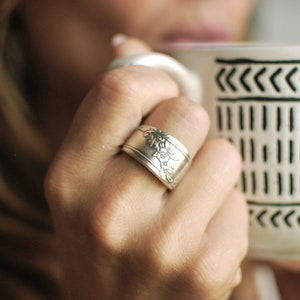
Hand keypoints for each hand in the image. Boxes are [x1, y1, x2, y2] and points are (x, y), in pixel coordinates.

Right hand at [45, 36, 247, 299]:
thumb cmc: (103, 243)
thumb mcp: (85, 179)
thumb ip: (108, 111)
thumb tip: (127, 45)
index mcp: (71, 177)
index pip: (124, 89)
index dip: (155, 82)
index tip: (162, 99)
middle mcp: (108, 209)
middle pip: (186, 116)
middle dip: (189, 128)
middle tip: (173, 158)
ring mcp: (160, 243)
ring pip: (223, 154)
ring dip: (211, 170)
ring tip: (184, 202)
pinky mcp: (205, 268)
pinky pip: (239, 200)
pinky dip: (225, 210)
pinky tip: (197, 235)